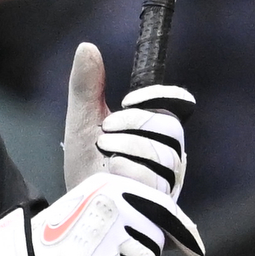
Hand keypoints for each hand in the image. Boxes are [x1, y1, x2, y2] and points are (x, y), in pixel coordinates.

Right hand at [0, 172, 205, 255]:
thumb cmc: (58, 242)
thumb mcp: (90, 211)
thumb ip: (123, 212)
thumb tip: (170, 230)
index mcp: (110, 187)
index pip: (161, 206)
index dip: (183, 230)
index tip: (196, 250)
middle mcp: (111, 204)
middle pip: (155, 239)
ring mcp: (107, 232)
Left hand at [61, 42, 192, 195]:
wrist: (78, 209)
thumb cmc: (86, 167)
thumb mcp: (81, 122)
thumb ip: (86, 87)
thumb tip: (87, 47)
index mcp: (156, 132)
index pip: (176, 104)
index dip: (159, 96)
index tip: (128, 100)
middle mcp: (169, 156)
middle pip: (169, 125)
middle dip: (133, 124)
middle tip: (106, 134)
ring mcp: (168, 181)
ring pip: (162, 152)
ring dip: (124, 149)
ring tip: (106, 159)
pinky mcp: (160, 203)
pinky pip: (151, 178)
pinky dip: (125, 171)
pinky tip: (111, 177)